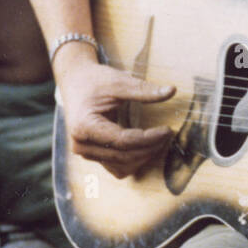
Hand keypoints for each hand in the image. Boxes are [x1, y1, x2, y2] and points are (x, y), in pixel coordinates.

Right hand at [60, 60, 175, 178]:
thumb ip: (144, 90)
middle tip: (168, 134)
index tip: (167, 130)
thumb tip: (172, 90)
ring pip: (121, 166)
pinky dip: (134, 161)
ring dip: (144, 157)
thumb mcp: (119, 81)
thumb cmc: (94, 80)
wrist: (75, 81)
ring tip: (160, 141)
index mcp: (85, 126)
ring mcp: (86, 152)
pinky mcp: (92, 155)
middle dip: (150, 148)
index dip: (149, 138)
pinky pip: (117, 167)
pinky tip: (147, 148)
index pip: (123, 141)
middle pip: (123, 156)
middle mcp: (82, 144)